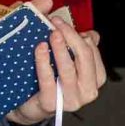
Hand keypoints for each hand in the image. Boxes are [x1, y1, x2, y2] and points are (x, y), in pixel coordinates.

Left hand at [6, 0, 106, 125]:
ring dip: (59, 47)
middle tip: (55, 22)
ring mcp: (72, 100)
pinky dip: (44, 62)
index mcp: (96, 77)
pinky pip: (49, 80)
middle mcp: (89, 90)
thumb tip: (89, 31)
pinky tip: (40, 48)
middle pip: (84, 56)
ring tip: (49, 32)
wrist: (28, 103)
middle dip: (70, 36)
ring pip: (68, 69)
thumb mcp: (65, 55)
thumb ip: (78, 41)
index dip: (77, 34)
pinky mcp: (52, 104)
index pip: (92, 50)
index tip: (61, 22)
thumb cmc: (50, 76)